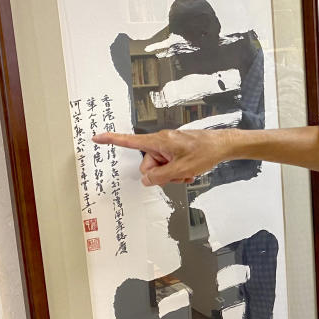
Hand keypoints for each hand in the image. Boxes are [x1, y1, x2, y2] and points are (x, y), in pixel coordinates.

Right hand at [93, 129, 230, 186]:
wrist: (222, 145)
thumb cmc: (204, 152)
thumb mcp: (181, 169)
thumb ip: (160, 176)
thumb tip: (146, 180)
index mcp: (158, 142)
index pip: (130, 141)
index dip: (112, 140)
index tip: (96, 138)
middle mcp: (161, 142)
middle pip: (148, 164)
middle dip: (161, 174)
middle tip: (179, 174)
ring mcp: (169, 146)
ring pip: (160, 167)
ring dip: (172, 174)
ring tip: (187, 173)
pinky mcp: (176, 150)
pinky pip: (170, 164)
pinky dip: (178, 171)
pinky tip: (190, 172)